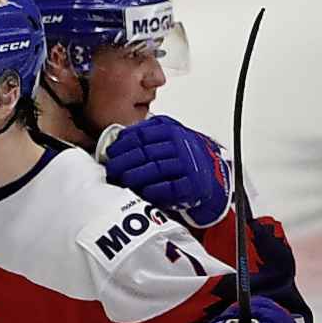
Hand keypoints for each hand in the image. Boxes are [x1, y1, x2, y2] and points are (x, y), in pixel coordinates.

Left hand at [103, 115, 231, 227]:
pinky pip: (172, 187)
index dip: (122, 144)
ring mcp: (188, 165)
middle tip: (111, 169)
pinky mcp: (193, 185)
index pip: (142, 135)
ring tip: (122, 180)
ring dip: (135, 176)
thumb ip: (147, 133)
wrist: (211, 172)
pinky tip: (144, 191)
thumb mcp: (168, 136)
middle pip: (146, 152)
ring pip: (157, 169)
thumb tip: (119, 137)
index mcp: (172, 131)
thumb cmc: (182, 156)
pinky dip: (156, 190)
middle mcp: (181, 145)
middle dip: (124, 162)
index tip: (110, 153)